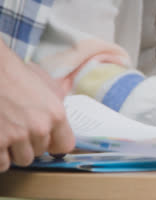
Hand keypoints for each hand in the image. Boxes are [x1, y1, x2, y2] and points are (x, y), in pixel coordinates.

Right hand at [0, 42, 74, 171]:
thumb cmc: (13, 74)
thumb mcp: (44, 83)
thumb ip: (57, 100)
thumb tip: (63, 107)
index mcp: (56, 114)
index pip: (65, 145)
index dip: (55, 144)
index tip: (49, 142)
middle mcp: (39, 128)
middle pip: (40, 152)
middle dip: (31, 144)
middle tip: (20, 129)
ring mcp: (17, 136)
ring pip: (22, 160)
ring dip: (15, 151)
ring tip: (8, 134)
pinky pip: (2, 163)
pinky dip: (0, 156)